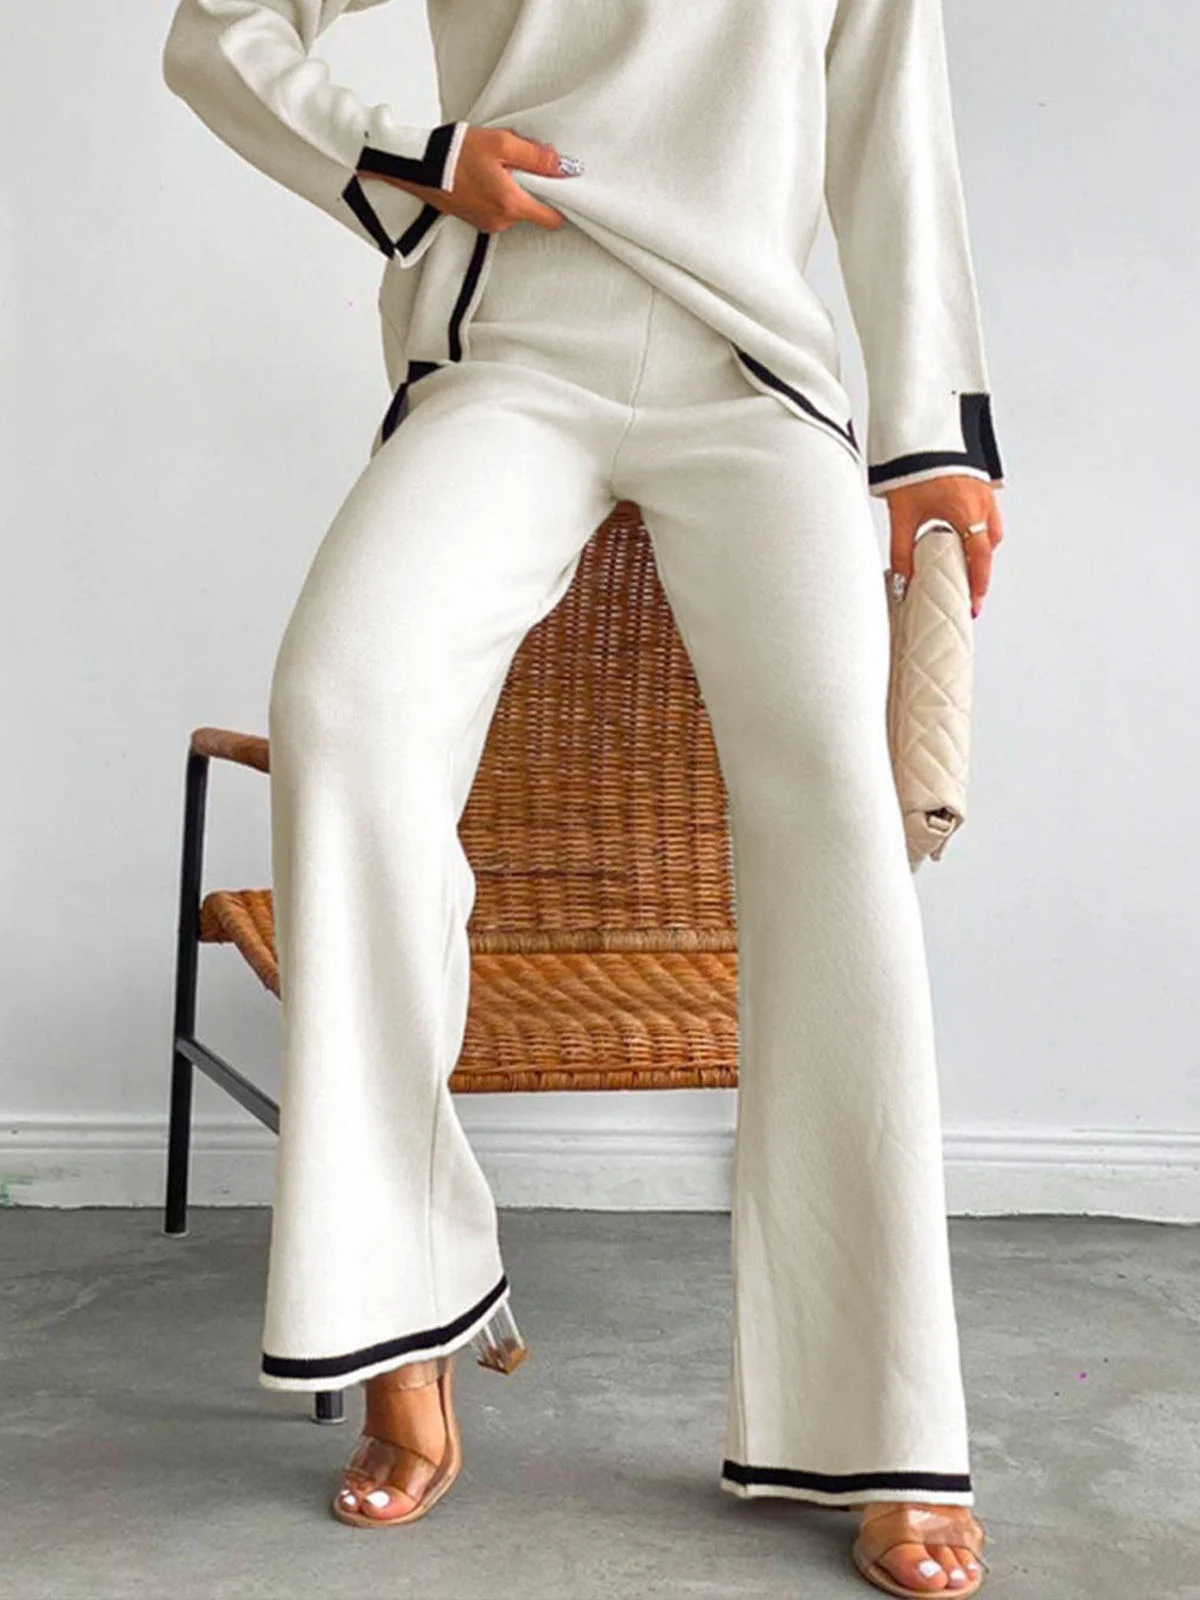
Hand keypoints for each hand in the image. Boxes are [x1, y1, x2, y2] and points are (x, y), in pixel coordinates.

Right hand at [360, 125, 576, 233]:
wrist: (417, 165)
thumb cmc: (455, 153)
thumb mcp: (501, 144)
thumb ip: (536, 157)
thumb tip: (563, 167)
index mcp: (511, 206)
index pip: (551, 219)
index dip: (560, 202)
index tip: (560, 185)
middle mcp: (501, 222)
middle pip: (532, 210)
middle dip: (531, 188)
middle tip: (519, 163)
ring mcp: (486, 223)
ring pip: (514, 208)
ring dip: (513, 189)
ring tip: (496, 167)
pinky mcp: (474, 220)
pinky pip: (496, 209)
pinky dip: (497, 193)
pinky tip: (484, 175)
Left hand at [883, 476, 1003, 618]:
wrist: (919, 429)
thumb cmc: (914, 464)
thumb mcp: (902, 515)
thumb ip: (902, 552)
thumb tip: (902, 582)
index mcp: (967, 513)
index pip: (979, 560)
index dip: (977, 586)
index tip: (973, 604)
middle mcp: (981, 502)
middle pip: (989, 545)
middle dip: (980, 567)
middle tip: (967, 586)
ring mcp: (983, 490)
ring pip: (991, 527)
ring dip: (980, 545)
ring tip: (961, 560)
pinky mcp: (978, 479)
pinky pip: (986, 510)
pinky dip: (978, 525)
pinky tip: (959, 528)